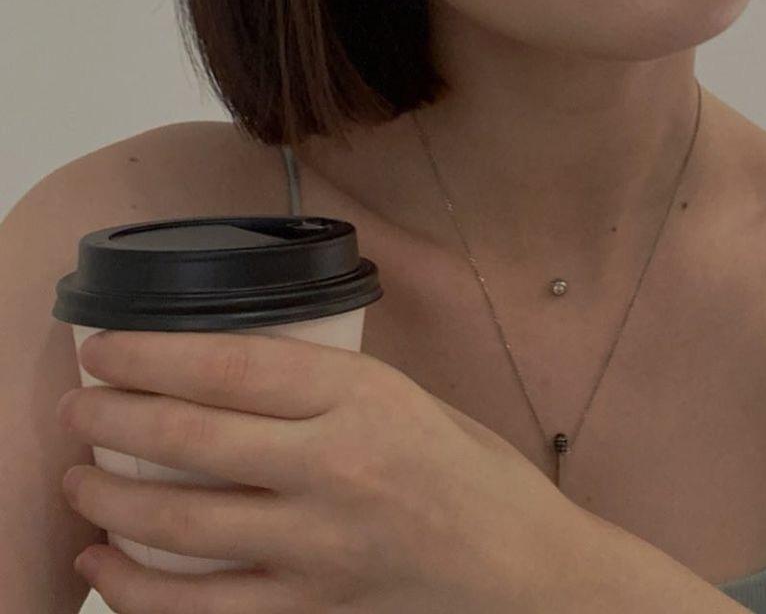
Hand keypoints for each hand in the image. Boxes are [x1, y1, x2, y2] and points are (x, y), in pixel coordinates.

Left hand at [56, 329, 591, 611]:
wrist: (523, 567)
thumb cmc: (473, 471)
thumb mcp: (411, 399)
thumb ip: (328, 391)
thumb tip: (233, 377)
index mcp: (364, 399)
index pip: (234, 365)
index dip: (153, 353)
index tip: (103, 347)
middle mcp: (335, 468)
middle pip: (193, 439)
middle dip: (111, 419)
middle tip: (73, 409)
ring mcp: (318, 548)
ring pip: (181, 525)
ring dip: (108, 499)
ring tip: (76, 480)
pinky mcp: (310, 610)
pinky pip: (201, 608)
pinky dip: (137, 589)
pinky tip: (102, 563)